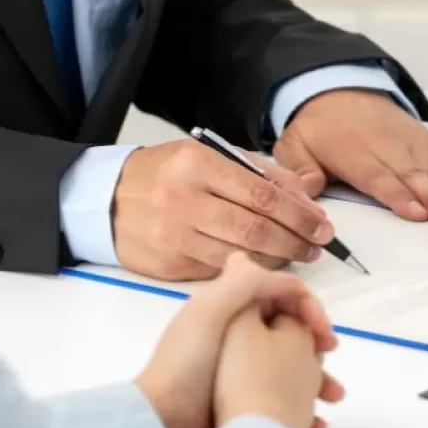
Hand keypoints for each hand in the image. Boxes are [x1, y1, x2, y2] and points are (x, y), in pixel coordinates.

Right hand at [113, 139, 333, 280]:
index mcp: (198, 164)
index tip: (323, 226)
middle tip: (317, 246)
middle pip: (256, 228)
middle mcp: (184, 199)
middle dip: (295, 240)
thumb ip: (261, 172)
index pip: (263, 195)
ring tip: (296, 256)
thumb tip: (308, 193)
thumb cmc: (167, 174)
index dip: (300, 214)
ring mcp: (174, 235)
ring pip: (240, 255)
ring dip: (277, 259)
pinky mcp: (169, 264)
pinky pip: (219, 271)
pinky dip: (247, 271)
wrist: (104, 201)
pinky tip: (263, 266)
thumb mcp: (209, 157)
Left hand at [135, 252, 338, 427]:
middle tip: (329, 358)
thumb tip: (291, 281)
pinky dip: (303, 407)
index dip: (307, 306)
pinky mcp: (243, 401)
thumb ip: (249, 282)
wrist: (163, 423)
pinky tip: (314, 421)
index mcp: (229, 307)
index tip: (324, 334)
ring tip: (332, 397)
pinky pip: (283, 399)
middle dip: (316, 342)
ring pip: (292, 365)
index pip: (281, 294)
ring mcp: (241, 370)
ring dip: (317, 377)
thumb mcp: (213, 308)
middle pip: (290, 328)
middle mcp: (237, 334)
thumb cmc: (189, 362)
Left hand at [274, 89, 427, 224]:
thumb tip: (308, 189)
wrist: (337, 90)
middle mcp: (387, 148)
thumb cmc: (318, 129)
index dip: (399, 195)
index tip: (416, 212)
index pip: (379, 177)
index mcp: (354, 154)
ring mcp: (410, 144)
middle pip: (414, 176)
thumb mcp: (294, 144)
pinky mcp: (425, 141)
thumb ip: (299, 168)